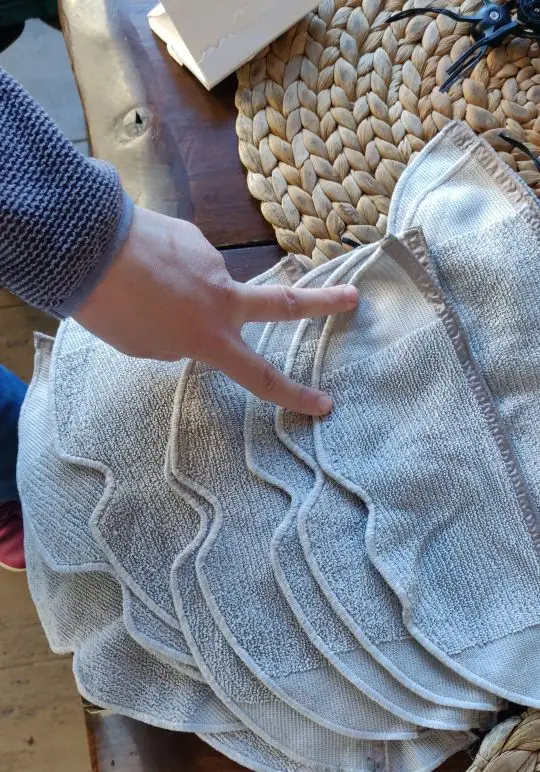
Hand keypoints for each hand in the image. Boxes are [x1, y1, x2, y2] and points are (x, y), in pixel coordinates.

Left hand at [75, 207, 357, 415]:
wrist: (88, 246)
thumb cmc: (112, 310)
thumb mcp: (146, 347)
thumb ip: (180, 343)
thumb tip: (195, 323)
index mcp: (210, 338)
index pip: (261, 376)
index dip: (294, 394)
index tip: (325, 404)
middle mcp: (222, 298)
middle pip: (284, 302)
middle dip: (322, 303)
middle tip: (351, 297)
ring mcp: (211, 260)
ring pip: (203, 283)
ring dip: (180, 291)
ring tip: (136, 291)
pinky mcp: (192, 235)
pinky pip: (184, 260)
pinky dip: (166, 269)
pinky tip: (138, 267)